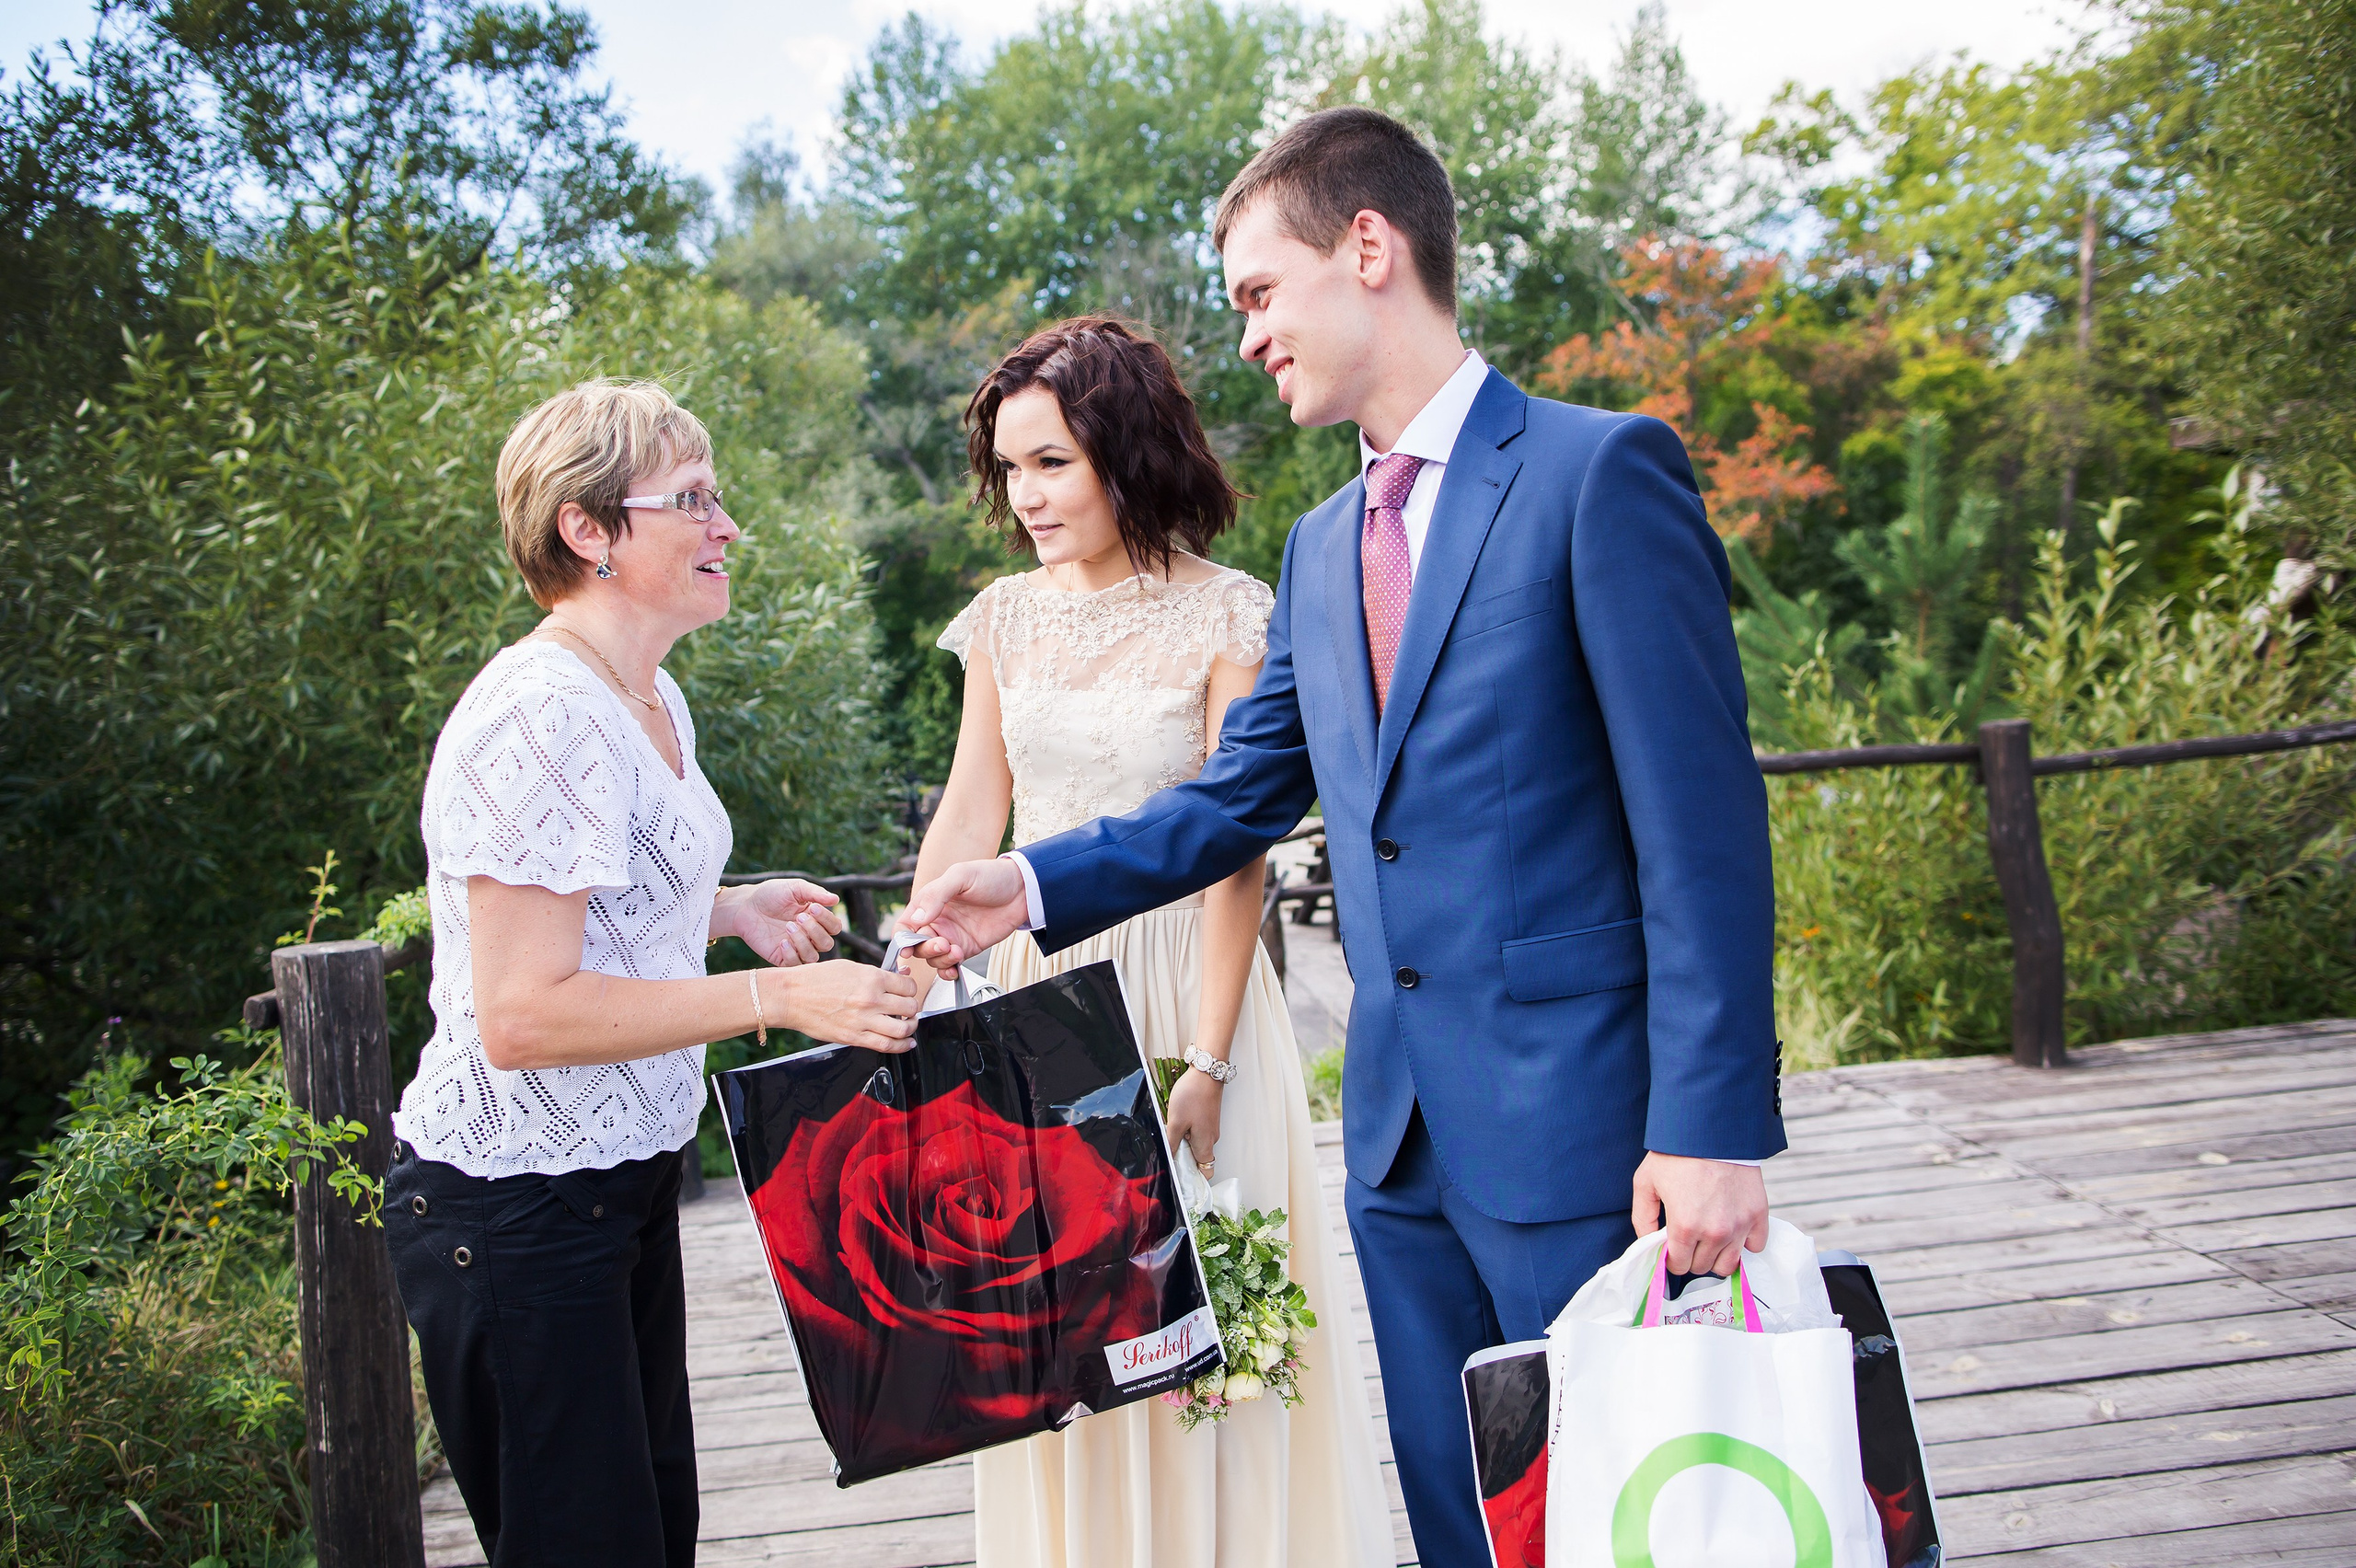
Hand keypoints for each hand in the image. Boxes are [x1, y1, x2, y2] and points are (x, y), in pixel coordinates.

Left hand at [718, 879, 843, 965]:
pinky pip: (795, 965)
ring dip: (803, 941)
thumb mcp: (794, 888)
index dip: (827, 919)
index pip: (834, 926)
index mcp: (816, 919)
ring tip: (788, 927)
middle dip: (815, 930)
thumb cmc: (770, 894)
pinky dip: (791, 954)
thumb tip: (836, 899)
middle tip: (798, 917)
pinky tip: (782, 941)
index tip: (812, 908)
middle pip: (827, 943)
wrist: (745, 907)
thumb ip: (815, 893)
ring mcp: (796, 948)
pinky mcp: (782, 958)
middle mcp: (809, 935)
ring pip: (813, 956)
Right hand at [774, 960, 920, 1052]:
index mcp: (871, 978)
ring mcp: (863, 1020)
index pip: (908, 985)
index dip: (910, 989)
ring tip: (908, 1025)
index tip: (907, 992)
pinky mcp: (854, 1038)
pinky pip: (886, 1045)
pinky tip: (906, 1043)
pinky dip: (902, 1046)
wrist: (791, 996)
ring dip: (910, 1027)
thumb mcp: (850, 967)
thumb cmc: (816, 979)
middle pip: (910, 1007)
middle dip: (912, 1008)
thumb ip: (876, 974)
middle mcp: (870, 999)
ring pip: (903, 1029)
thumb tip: (899, 976)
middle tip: (908, 1009)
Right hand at [899, 857, 1029, 978]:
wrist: (1023, 889)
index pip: (905, 926)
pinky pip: (950, 965)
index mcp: (928, 903)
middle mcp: (937, 922)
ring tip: (957, 951)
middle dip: (927, 949)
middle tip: (944, 944)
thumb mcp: (961, 876)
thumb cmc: (991, 876)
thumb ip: (937, 895)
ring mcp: (952, 937)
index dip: (903, 939)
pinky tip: (955, 968)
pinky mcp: (967, 948)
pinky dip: (949, 971)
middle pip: (917, 946)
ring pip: (933, 958)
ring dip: (941, 960)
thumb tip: (917, 918)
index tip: (908, 947)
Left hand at [1163, 1065, 1224, 1177]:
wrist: (1206, 1072)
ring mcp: (1210, 1127)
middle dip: (1183, 1158)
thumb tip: (1170, 1160)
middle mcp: (1211, 1138)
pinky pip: (1196, 1131)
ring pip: (1195, 1143)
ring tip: (1170, 1131)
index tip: (1180, 1178)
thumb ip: (1172, 1144)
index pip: (1206, 1173)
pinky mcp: (1207, 1118)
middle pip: (1198, 1158)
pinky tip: (1176, 1121)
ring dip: (1182, 1141)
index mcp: (1205, 1144)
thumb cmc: (1193, 1096)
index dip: (1194, 1178)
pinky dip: (1186, 1130)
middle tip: (1168, 1150)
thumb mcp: (1175, 1122)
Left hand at [1631, 1153, 1768, 1277]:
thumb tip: (1648, 1244)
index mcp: (1685, 1226)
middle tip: (1688, 1238)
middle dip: (1692, 1256)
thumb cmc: (1676, 1155)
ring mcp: (1740, 1225)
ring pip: (1728, 1264)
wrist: (1711, 1131)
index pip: (1679, 1265)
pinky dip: (1744, 1243)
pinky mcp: (1758, 1215)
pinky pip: (1755, 1246)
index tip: (1671, 1247)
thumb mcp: (1646, 1183)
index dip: (1672, 1258)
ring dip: (1716, 1255)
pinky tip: (1731, 1229)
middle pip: (1703, 1267)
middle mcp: (1715, 1232)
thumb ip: (1642, 1219)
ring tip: (1708, 1237)